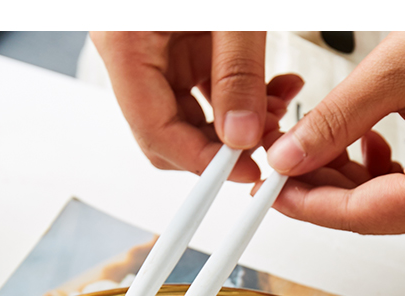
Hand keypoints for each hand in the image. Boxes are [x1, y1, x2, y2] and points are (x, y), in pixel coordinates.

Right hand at [90, 31, 302, 181]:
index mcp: (125, 41)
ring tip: (279, 110)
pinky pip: (207, 88)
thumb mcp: (229, 10)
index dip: (200, 161)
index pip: (153, 129)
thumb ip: (236, 71)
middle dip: (220, 145)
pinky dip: (242, 96)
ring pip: (192, 114)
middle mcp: (134, 51)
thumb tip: (241, 135)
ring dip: (238, 122)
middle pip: (168, 130)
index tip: (243, 171)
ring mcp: (157, 49)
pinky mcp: (181, 43)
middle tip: (265, 146)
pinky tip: (274, 90)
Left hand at [266, 32, 404, 233]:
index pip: (362, 214)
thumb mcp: (394, 73)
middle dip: (320, 192)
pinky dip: (372, 172)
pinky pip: (404, 190)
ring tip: (310, 150)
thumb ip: (333, 122)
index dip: (308, 205)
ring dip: (342, 180)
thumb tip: (289, 158)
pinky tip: (358, 144)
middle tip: (281, 170)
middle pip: (371, 215)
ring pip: (383, 205)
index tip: (272, 192)